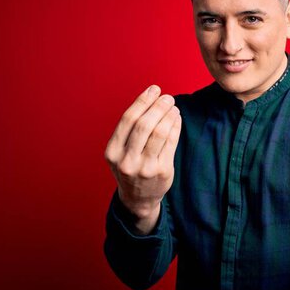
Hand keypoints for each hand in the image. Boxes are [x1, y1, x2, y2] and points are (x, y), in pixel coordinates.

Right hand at [104, 85, 181, 233]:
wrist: (138, 199)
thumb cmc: (130, 166)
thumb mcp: (120, 152)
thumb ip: (131, 130)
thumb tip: (152, 98)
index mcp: (112, 152)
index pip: (128, 120)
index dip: (143, 101)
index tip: (154, 89)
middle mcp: (126, 161)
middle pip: (144, 125)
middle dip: (158, 107)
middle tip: (168, 97)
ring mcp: (145, 168)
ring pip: (160, 133)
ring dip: (169, 115)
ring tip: (173, 107)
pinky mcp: (162, 171)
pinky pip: (171, 143)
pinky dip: (175, 127)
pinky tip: (177, 119)